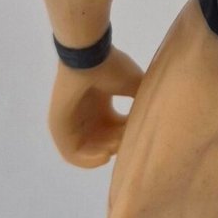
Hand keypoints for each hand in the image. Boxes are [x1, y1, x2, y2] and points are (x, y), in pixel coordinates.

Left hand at [48, 46, 143, 167]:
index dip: (128, 138)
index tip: (138, 135)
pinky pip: (71, 154)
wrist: (89, 56)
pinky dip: (88, 161)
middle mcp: (86, 116)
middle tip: (125, 140)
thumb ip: (144, 103)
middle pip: (103, 143)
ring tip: (114, 148)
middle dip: (117, 146)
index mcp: (100, 107)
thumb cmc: (111, 67)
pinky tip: (104, 156)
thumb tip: (158, 116)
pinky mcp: (59, 127)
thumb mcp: (135, 85)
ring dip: (104, 154)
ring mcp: (70, 123)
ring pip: (88, 151)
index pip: (115, 132)